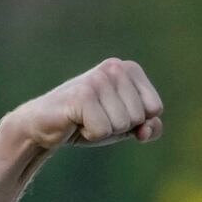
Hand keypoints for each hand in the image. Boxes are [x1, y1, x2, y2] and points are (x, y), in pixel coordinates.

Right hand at [5, 57, 163, 150]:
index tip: (113, 114)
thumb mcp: (126, 126)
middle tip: (96, 117)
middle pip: (140, 117)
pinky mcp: (82, 95)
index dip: (136, 122)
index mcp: (129, 69)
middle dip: (119, 127)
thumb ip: (149, 127)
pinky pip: (103, 130)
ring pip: (123, 124)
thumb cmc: (89, 122)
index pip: (155, 108)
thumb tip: (146, 129)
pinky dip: (90, 134)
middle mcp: (114, 67)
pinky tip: (76, 122)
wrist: (46, 125)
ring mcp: (97, 79)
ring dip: (104, 130)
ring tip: (85, 118)